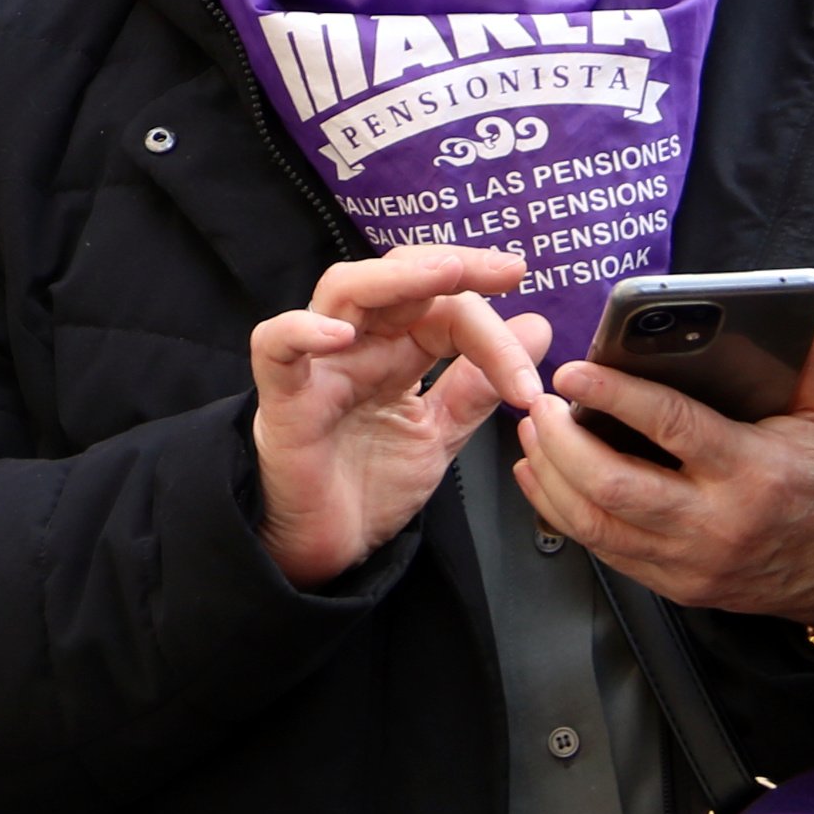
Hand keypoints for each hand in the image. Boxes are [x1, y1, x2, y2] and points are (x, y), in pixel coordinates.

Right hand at [252, 250, 549, 588]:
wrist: (327, 547)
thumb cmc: (369, 485)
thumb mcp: (439, 433)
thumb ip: (479, 386)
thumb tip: (538, 327)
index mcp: (397, 349)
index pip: (446, 310)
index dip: (494, 330)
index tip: (532, 379)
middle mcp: (359, 343)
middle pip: (398, 276)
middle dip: (452, 266)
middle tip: (508, 270)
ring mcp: (318, 364)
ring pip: (343, 290)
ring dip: (395, 278)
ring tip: (443, 274)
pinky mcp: (282, 398)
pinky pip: (275, 347)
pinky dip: (302, 331)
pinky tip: (340, 334)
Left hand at [516, 289, 813, 633]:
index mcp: (754, 470)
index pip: (673, 427)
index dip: (616, 396)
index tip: (572, 371)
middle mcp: (718, 522)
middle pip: (616, 486)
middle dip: (563, 442)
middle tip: (539, 403)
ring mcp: (693, 561)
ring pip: (598, 524)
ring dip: (551, 476)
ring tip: (532, 432)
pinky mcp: (677, 585)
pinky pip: (605, 551)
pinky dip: (562, 512)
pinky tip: (542, 477)